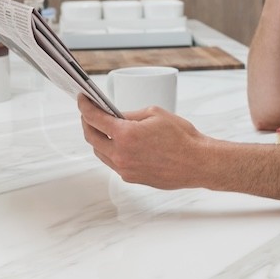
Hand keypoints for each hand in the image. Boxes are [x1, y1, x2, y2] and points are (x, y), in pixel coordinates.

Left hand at [78, 94, 207, 188]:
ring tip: (103, 127)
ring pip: (100, 152)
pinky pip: (113, 163)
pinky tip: (118, 143)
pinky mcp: (131, 178)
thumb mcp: (154, 114)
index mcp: (125, 135)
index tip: (82, 100)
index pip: (94, 119)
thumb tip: (114, 115)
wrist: (197, 162)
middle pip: (91, 138)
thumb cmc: (182, 137)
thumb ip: (129, 115)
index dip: (85, 107)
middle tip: (89, 113)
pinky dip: (110, 151)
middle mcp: (121, 154)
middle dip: (87, 123)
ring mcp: (125, 169)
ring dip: (98, 139)